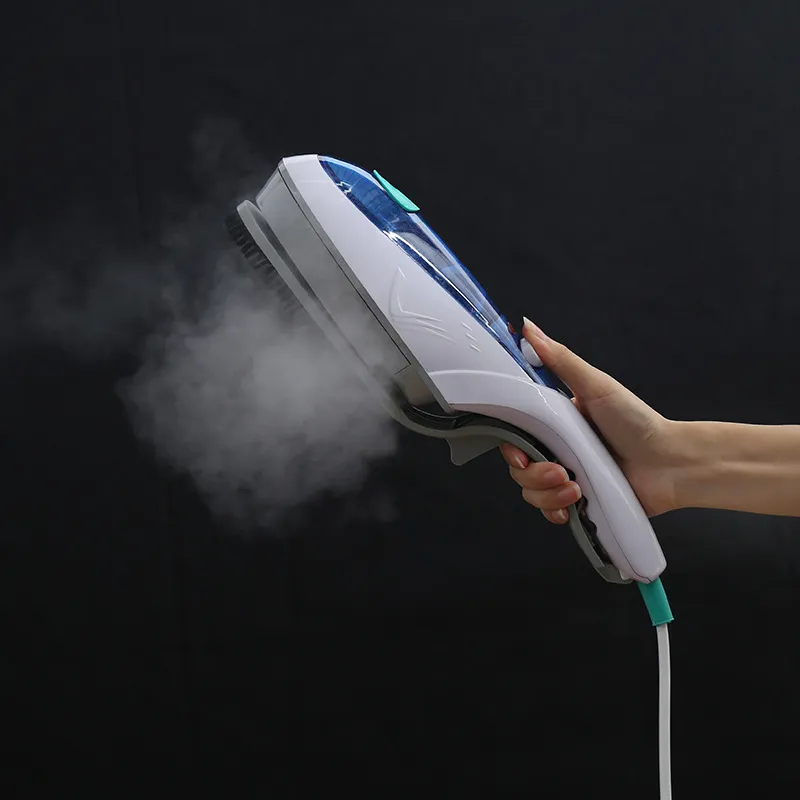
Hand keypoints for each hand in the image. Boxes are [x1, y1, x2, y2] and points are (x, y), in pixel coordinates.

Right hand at [500, 319, 683, 524]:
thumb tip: (529, 327)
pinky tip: (574, 504)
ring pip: (531, 492)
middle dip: (534, 475)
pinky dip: (556, 510)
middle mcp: (556, 449)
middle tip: (562, 471)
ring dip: (548, 493)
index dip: (511, 448)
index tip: (521, 453)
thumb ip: (559, 360)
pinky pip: (549, 512)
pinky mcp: (578, 502)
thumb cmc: (636, 421)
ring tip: (577, 488)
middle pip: (519, 468)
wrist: (670, 464)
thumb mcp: (596, 386)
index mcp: (553, 422)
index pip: (515, 436)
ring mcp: (566, 477)